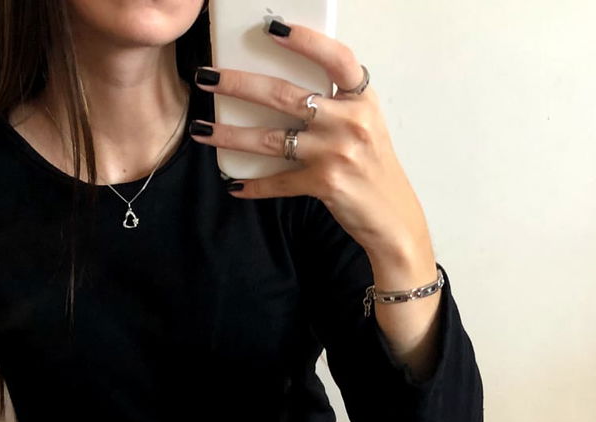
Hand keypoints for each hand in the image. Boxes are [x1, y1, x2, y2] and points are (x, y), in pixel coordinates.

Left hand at [190, 19, 428, 254]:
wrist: (393, 219)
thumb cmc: (374, 169)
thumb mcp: (366, 125)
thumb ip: (337, 104)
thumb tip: (289, 87)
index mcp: (361, 99)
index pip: (335, 58)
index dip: (305, 40)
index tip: (271, 28)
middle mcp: (350, 121)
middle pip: (285, 95)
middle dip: (238, 84)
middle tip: (207, 77)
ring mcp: (336, 153)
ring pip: (272, 138)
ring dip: (231, 135)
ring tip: (202, 130)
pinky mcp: (325, 183)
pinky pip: (279, 181)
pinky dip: (254, 184)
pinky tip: (234, 183)